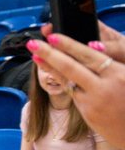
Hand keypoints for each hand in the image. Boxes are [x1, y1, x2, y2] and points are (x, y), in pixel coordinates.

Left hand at [28, 27, 124, 148]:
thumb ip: (110, 63)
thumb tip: (93, 45)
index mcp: (119, 74)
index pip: (90, 56)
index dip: (69, 45)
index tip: (53, 37)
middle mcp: (106, 87)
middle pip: (71, 67)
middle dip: (50, 54)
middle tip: (33, 43)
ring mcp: (95, 101)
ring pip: (68, 80)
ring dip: (49, 66)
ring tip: (35, 55)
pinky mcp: (88, 112)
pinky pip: (72, 91)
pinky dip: (61, 79)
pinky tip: (49, 69)